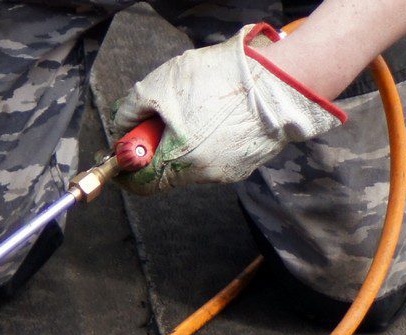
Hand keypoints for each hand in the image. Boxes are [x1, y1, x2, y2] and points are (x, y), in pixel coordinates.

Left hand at [112, 23, 345, 195]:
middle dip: (155, 151)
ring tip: (192, 110)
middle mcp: (204, 175)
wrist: (285, 79)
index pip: (140, 184)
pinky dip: (207, 140)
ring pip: (192, 164)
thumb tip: (121, 127)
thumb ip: (132, 110)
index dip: (125, 171)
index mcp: (180, 162)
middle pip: (165, 173)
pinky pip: (216, 155)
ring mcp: (229, 171)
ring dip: (182, 143)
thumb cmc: (222, 80)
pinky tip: (216, 114)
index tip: (119, 156)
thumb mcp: (162, 85)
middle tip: (156, 124)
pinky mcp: (248, 161)